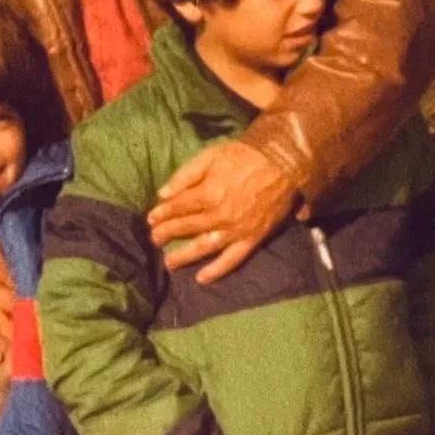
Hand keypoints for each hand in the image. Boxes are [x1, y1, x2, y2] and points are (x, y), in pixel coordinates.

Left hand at [148, 140, 298, 284]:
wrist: (283, 162)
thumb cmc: (244, 155)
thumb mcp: (210, 155)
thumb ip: (184, 175)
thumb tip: (162, 194)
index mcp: (208, 193)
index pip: (178, 207)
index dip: (162, 213)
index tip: (151, 219)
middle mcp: (219, 215)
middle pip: (187, 227)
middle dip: (167, 233)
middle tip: (154, 239)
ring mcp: (236, 230)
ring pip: (204, 247)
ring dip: (185, 256)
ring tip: (169, 263)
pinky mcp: (252, 238)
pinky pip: (232, 259)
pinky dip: (217, 271)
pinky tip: (202, 278)